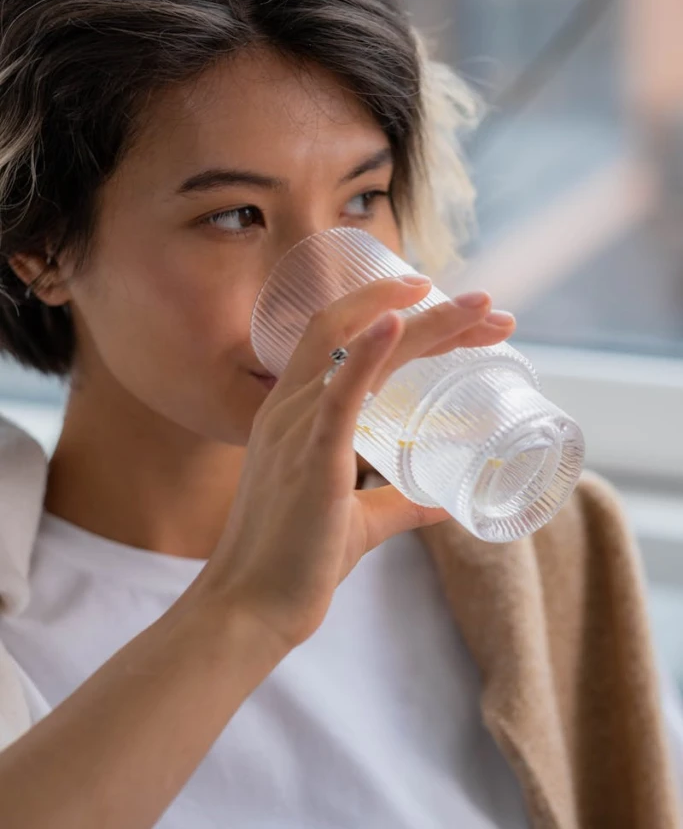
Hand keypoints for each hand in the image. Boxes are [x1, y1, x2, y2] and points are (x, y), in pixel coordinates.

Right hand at [200, 277, 513, 652]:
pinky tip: (399, 323)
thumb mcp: (354, 520)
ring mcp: (295, 428)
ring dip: (425, 323)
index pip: (343, 339)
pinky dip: (370, 352)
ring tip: (481, 310)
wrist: (249, 610)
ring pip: (359, 348)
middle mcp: (289, 407)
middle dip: (425, 310)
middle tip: (487, 308)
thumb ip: (393, 503)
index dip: (394, 312)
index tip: (451, 310)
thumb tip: (439, 504)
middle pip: (354, 327)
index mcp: (292, 413)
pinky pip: (339, 392)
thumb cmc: (292, 565)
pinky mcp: (311, 458)